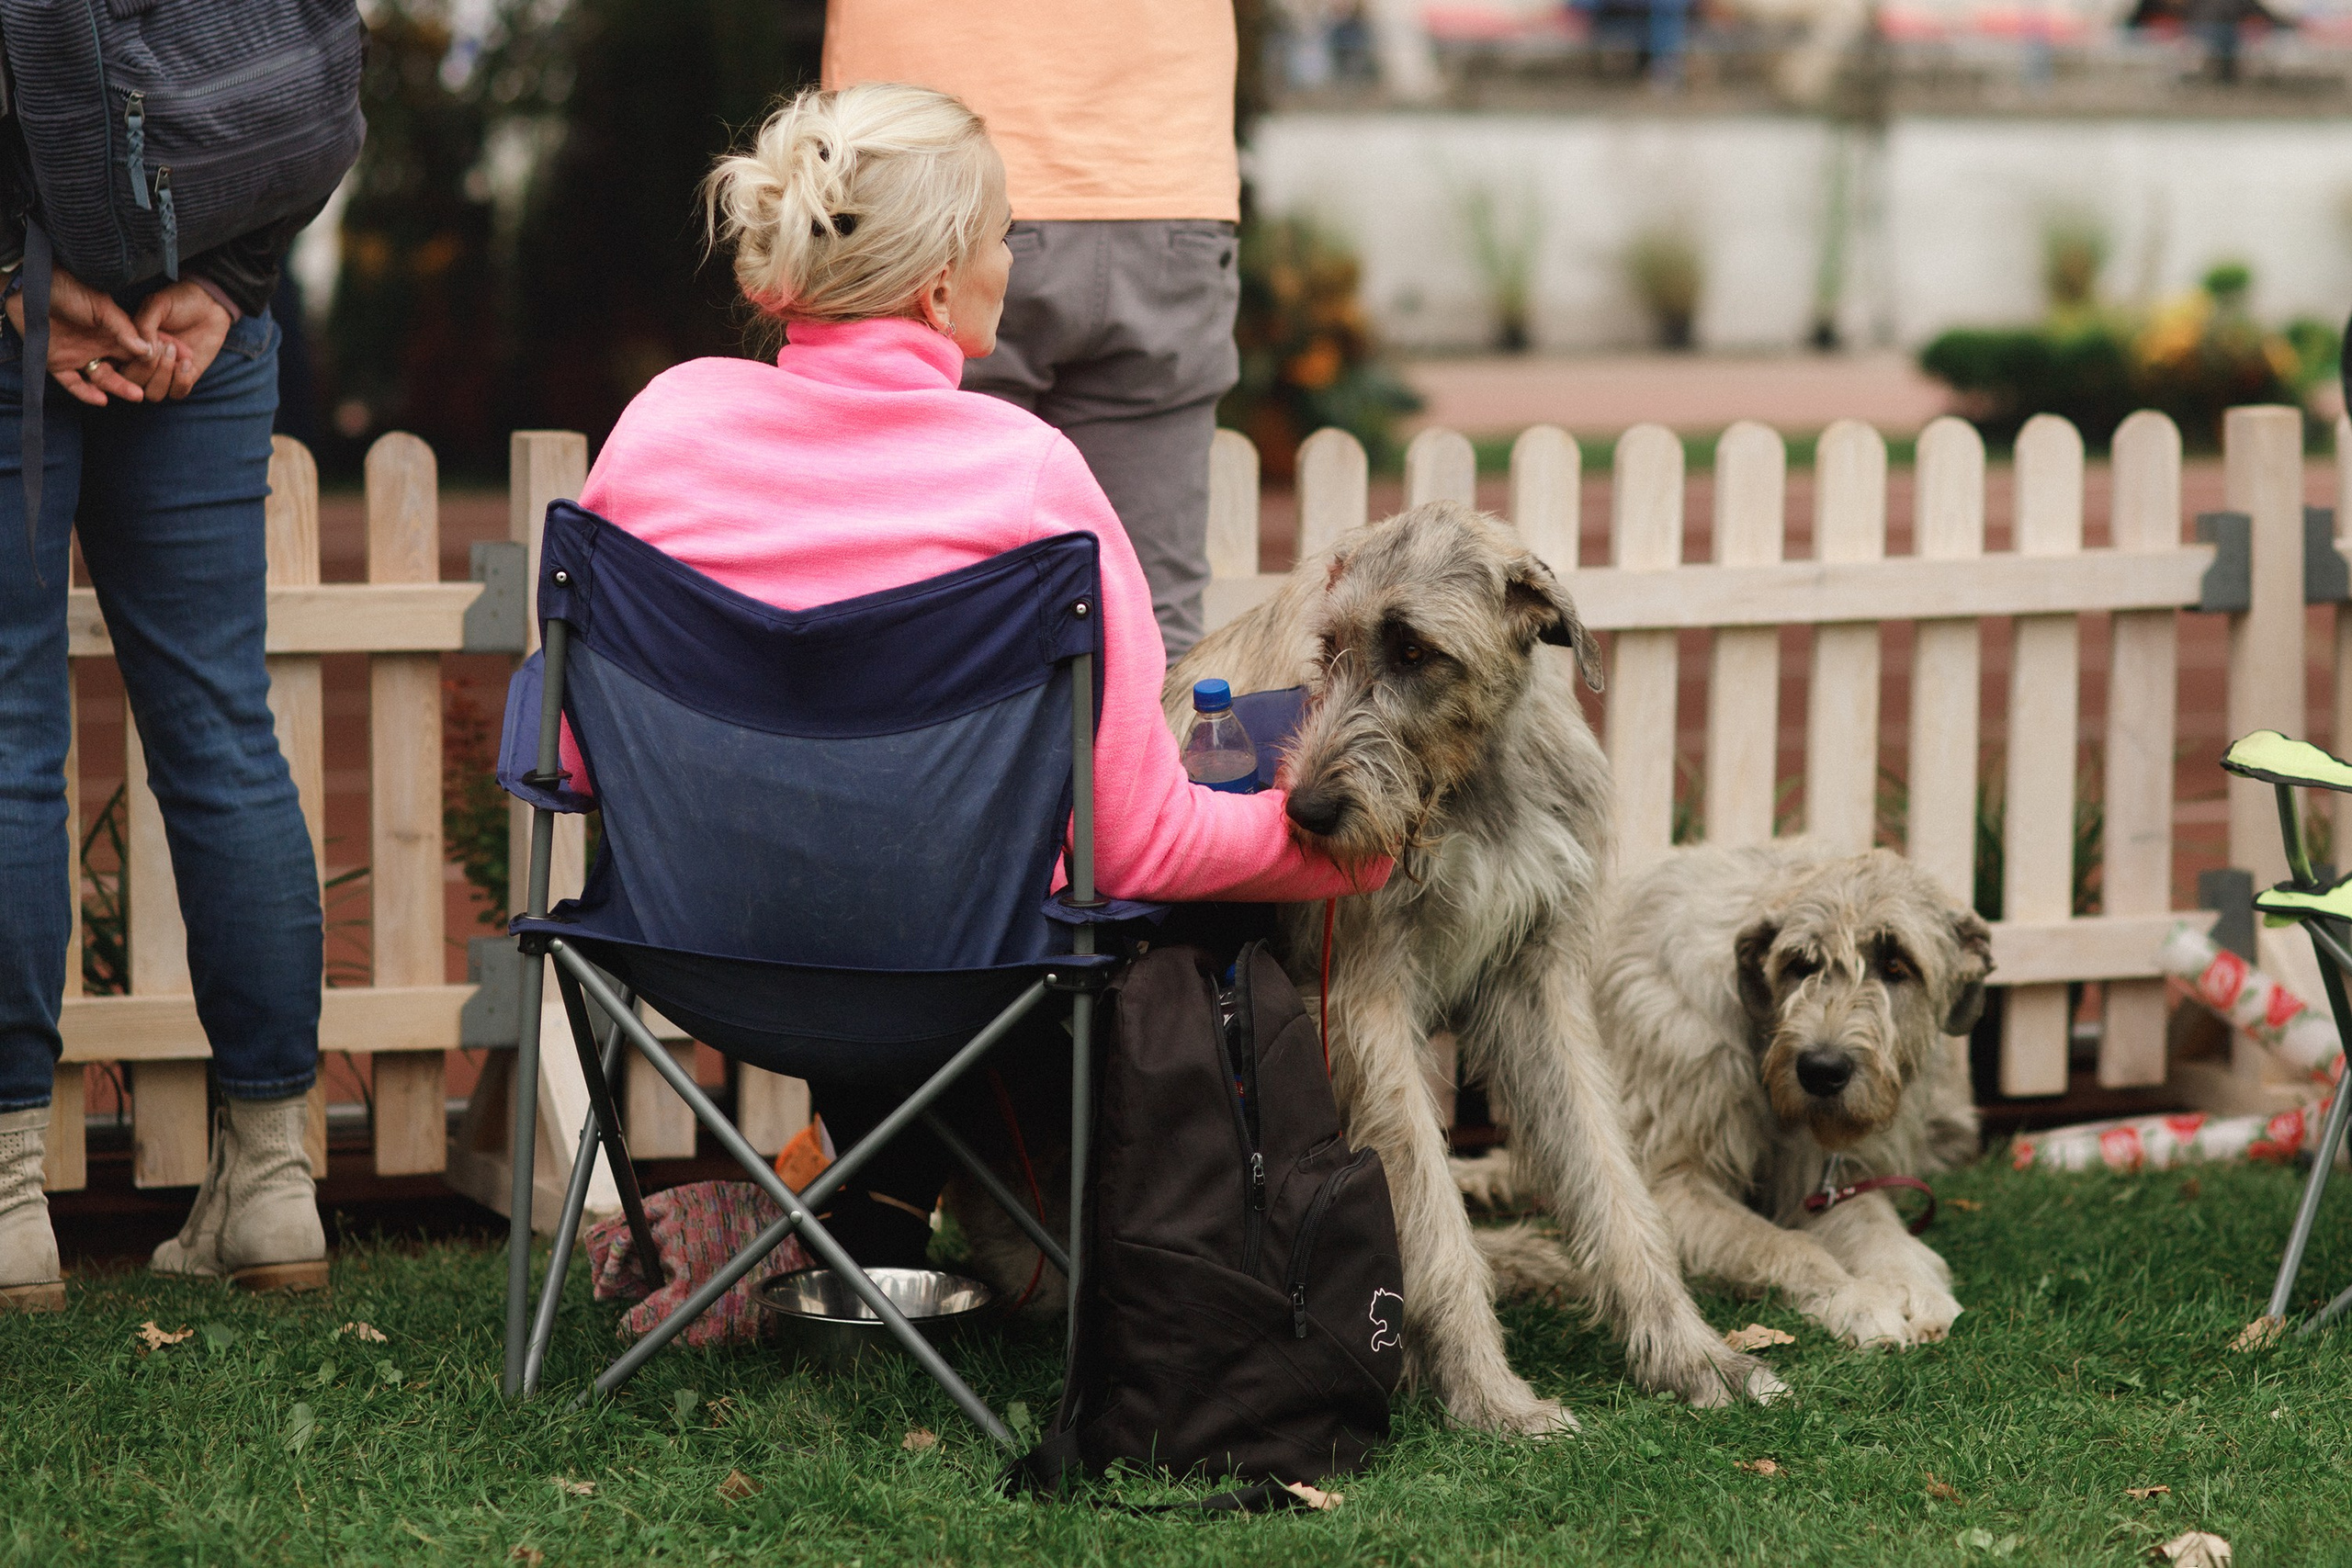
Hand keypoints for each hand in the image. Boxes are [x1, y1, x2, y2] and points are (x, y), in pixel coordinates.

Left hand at [2, 263, 165, 405]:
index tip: (179, 364)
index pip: (138, 351)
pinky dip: (86, 393)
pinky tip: (101, 399)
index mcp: (111, 332)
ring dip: (119, 388)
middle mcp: (97, 346)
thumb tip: (147, 349)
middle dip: (140, 379)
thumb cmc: (68, 287)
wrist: (33, 284)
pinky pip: (73, 383)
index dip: (156, 359)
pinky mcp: (56, 363)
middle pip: (123, 368)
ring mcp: (78, 355)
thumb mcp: (101, 305)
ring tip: (136, 395)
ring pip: (102, 379)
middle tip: (156, 386)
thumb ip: (123, 328)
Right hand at [133, 280, 231, 398]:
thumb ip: (143, 325)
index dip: (123, 364)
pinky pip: (177, 393)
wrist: (209, 305)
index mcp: (127, 346)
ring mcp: (164, 373)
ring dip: (163, 375)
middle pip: (133, 384)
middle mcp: (142, 363)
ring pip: (153, 394)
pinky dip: (182, 380)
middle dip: (146, 367)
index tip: (138, 349)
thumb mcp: (156, 305)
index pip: (113, 368)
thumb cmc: (179, 302)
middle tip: (163, 345)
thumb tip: (142, 351)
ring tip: (174, 350)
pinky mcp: (185, 378)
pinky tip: (188, 362)